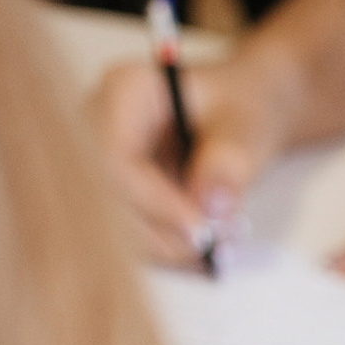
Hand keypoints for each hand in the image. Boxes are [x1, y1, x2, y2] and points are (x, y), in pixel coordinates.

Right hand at [88, 55, 295, 265]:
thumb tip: (211, 207)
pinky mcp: (117, 192)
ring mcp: (102, 160)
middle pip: (108, 196)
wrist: (240, 115)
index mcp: (125, 91)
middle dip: (162, 234)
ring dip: (169, 248)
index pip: (117, 157)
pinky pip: (133, 236)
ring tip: (219, 247)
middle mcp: (99, 125)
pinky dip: (170, 251)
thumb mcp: (246, 127)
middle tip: (214, 251)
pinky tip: (204, 252)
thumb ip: (229, 162)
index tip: (200, 232)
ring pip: (117, 224)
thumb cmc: (241, 106)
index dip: (154, 202)